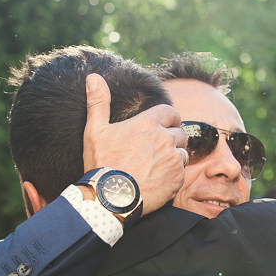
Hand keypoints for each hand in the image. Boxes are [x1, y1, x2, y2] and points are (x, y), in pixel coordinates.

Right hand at [83, 73, 186, 214]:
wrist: (110, 198)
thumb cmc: (102, 163)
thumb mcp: (95, 130)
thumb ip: (98, 102)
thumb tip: (93, 77)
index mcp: (148, 123)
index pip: (170, 113)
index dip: (167, 119)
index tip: (160, 128)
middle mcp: (165, 138)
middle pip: (178, 133)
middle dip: (170, 139)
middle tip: (154, 151)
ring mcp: (173, 159)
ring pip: (182, 153)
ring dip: (173, 158)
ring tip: (154, 167)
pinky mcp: (177, 179)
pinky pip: (181, 173)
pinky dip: (172, 176)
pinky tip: (156, 180)